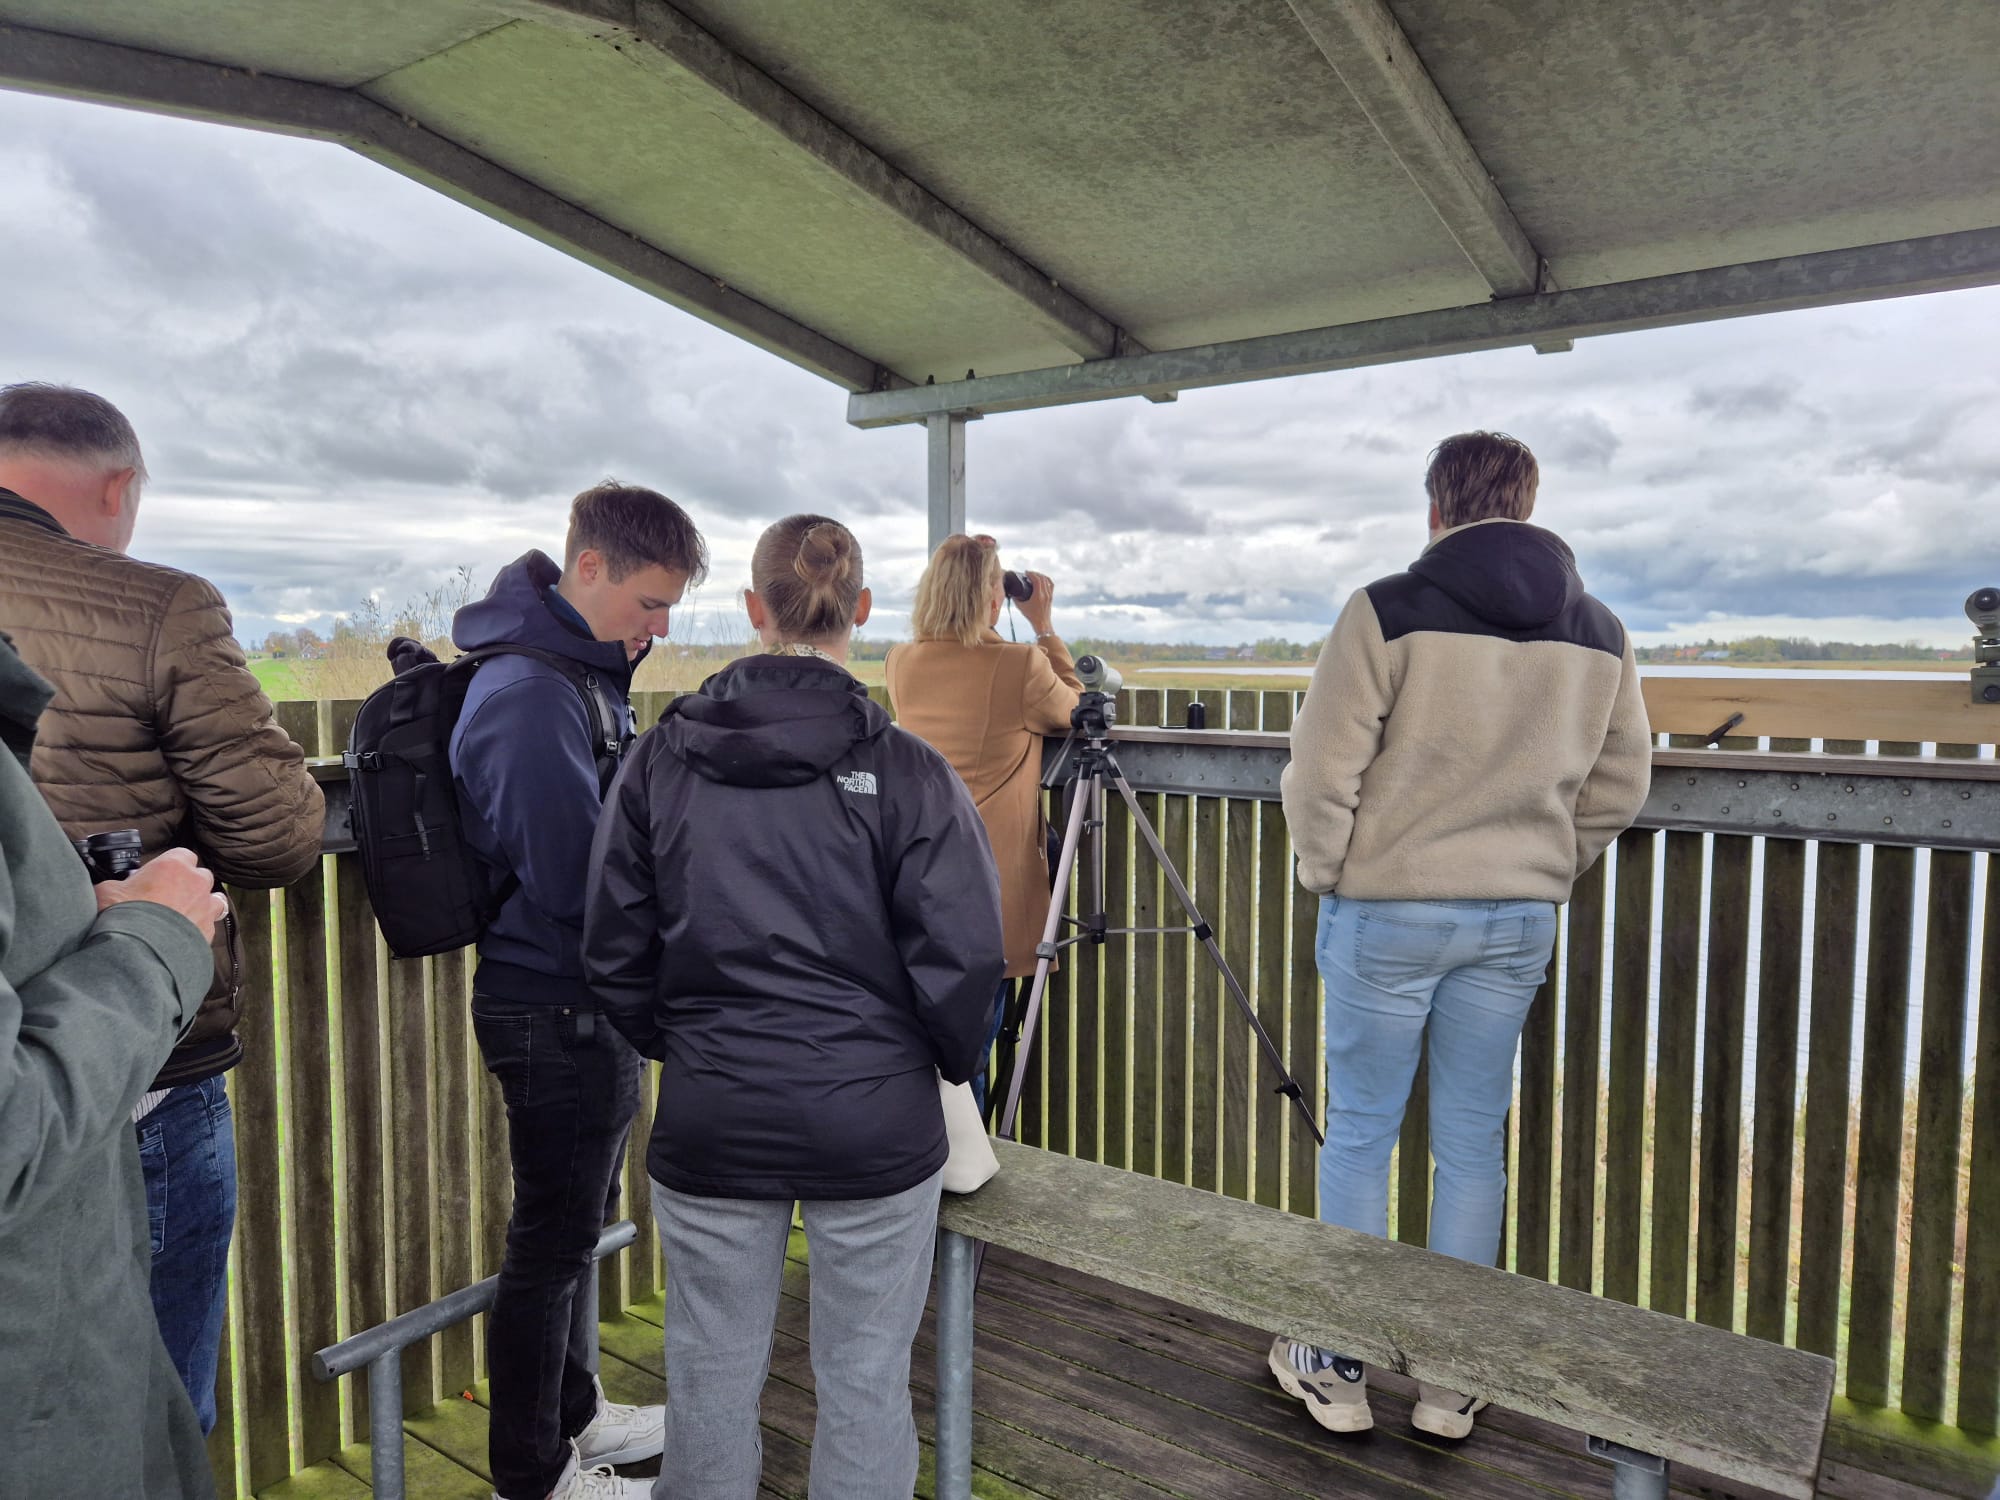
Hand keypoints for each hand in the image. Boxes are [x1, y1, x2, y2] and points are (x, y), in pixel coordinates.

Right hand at [96, 847, 226, 941]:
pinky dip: (199, 928)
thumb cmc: (121, 917)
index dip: (171, 865)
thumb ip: (119, 884)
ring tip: (183, 916)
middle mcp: (196, 882)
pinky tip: (183, 936)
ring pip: (214, 899)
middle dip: (188, 884)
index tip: (158, 876)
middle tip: (167, 898)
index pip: (182, 854)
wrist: (138, 953)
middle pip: (200, 876)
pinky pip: (209, 925)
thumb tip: (116, 889)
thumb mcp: (106, 891)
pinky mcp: (209, 931)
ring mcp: (207, 907)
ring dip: (202, 904)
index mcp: (174, 865)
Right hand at [1021, 572, 1055, 635]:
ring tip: (1034, 575)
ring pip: (1047, 580)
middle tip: (1028, 573)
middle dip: (1035, 573)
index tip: (1026, 572)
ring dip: (1040, 575)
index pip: (1036, 580)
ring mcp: (1049, 595)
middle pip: (1042, 578)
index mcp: (1038, 595)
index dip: (1031, 574)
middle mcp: (1045, 594)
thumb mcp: (1021, 607)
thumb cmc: (1031, 616)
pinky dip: (1046, 579)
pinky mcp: (1051, 597)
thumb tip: (1011, 593)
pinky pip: (1051, 584)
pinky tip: (1042, 578)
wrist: (1042, 623)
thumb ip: (1015, 599)